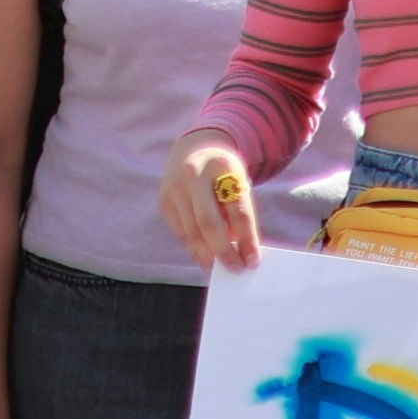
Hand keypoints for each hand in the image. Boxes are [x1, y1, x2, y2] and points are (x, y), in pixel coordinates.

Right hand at [160, 140, 262, 272]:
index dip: (247, 238)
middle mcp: (194, 176)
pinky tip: (205, 258)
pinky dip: (194, 248)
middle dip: (224, 251)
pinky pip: (181, 232)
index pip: (238, 210)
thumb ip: (241, 213)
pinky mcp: (164, 201)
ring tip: (221, 268)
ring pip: (191, 232)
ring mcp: (174, 188)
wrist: (194, 149)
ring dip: (207, 256)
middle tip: (237, 269)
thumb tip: (242, 253)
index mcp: (223, 168)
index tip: (254, 261)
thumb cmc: (224, 173)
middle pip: (209, 223)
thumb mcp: (239, 182)